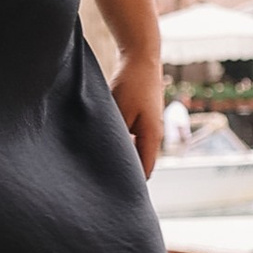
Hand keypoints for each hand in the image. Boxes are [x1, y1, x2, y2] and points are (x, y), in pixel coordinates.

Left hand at [112, 48, 161, 177]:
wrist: (141, 57)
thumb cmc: (130, 83)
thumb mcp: (119, 111)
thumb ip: (116, 136)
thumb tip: (106, 157)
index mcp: (151, 137)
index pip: (144, 171)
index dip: (131, 185)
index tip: (113, 194)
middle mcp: (153, 134)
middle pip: (140, 163)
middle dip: (124, 173)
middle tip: (101, 184)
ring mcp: (149, 126)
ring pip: (134, 150)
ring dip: (121, 156)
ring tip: (99, 165)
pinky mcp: (141, 117)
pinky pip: (132, 138)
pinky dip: (121, 144)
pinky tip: (103, 143)